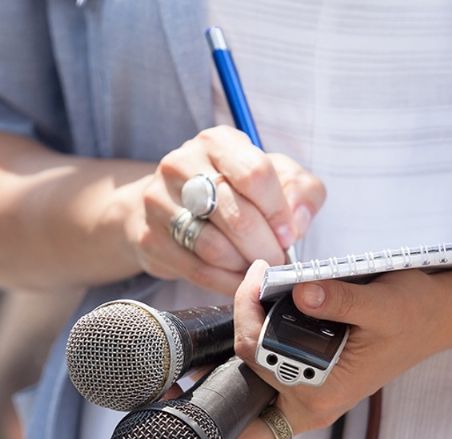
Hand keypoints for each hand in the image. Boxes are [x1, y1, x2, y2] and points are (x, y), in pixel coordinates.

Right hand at [111, 126, 325, 294]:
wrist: (171, 206)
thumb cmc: (235, 190)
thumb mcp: (277, 177)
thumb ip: (301, 190)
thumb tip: (298, 220)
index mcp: (218, 142)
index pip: (255, 174)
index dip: (278, 211)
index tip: (288, 234)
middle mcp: (182, 164)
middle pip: (236, 215)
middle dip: (265, 246)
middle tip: (278, 261)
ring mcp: (159, 201)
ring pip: (214, 247)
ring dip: (245, 266)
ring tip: (257, 267)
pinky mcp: (149, 238)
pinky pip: (197, 270)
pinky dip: (226, 282)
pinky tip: (238, 279)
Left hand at [227, 261, 451, 438]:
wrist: (436, 319)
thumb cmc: (413, 314)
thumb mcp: (381, 304)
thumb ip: (340, 301)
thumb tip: (302, 293)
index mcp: (323, 393)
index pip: (256, 356)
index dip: (246, 314)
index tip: (259, 275)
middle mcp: (310, 405)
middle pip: (244, 372)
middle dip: (241, 326)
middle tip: (258, 280)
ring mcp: (308, 397)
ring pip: (250, 380)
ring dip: (248, 338)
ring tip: (260, 292)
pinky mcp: (310, 383)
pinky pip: (268, 374)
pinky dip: (260, 345)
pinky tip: (268, 310)